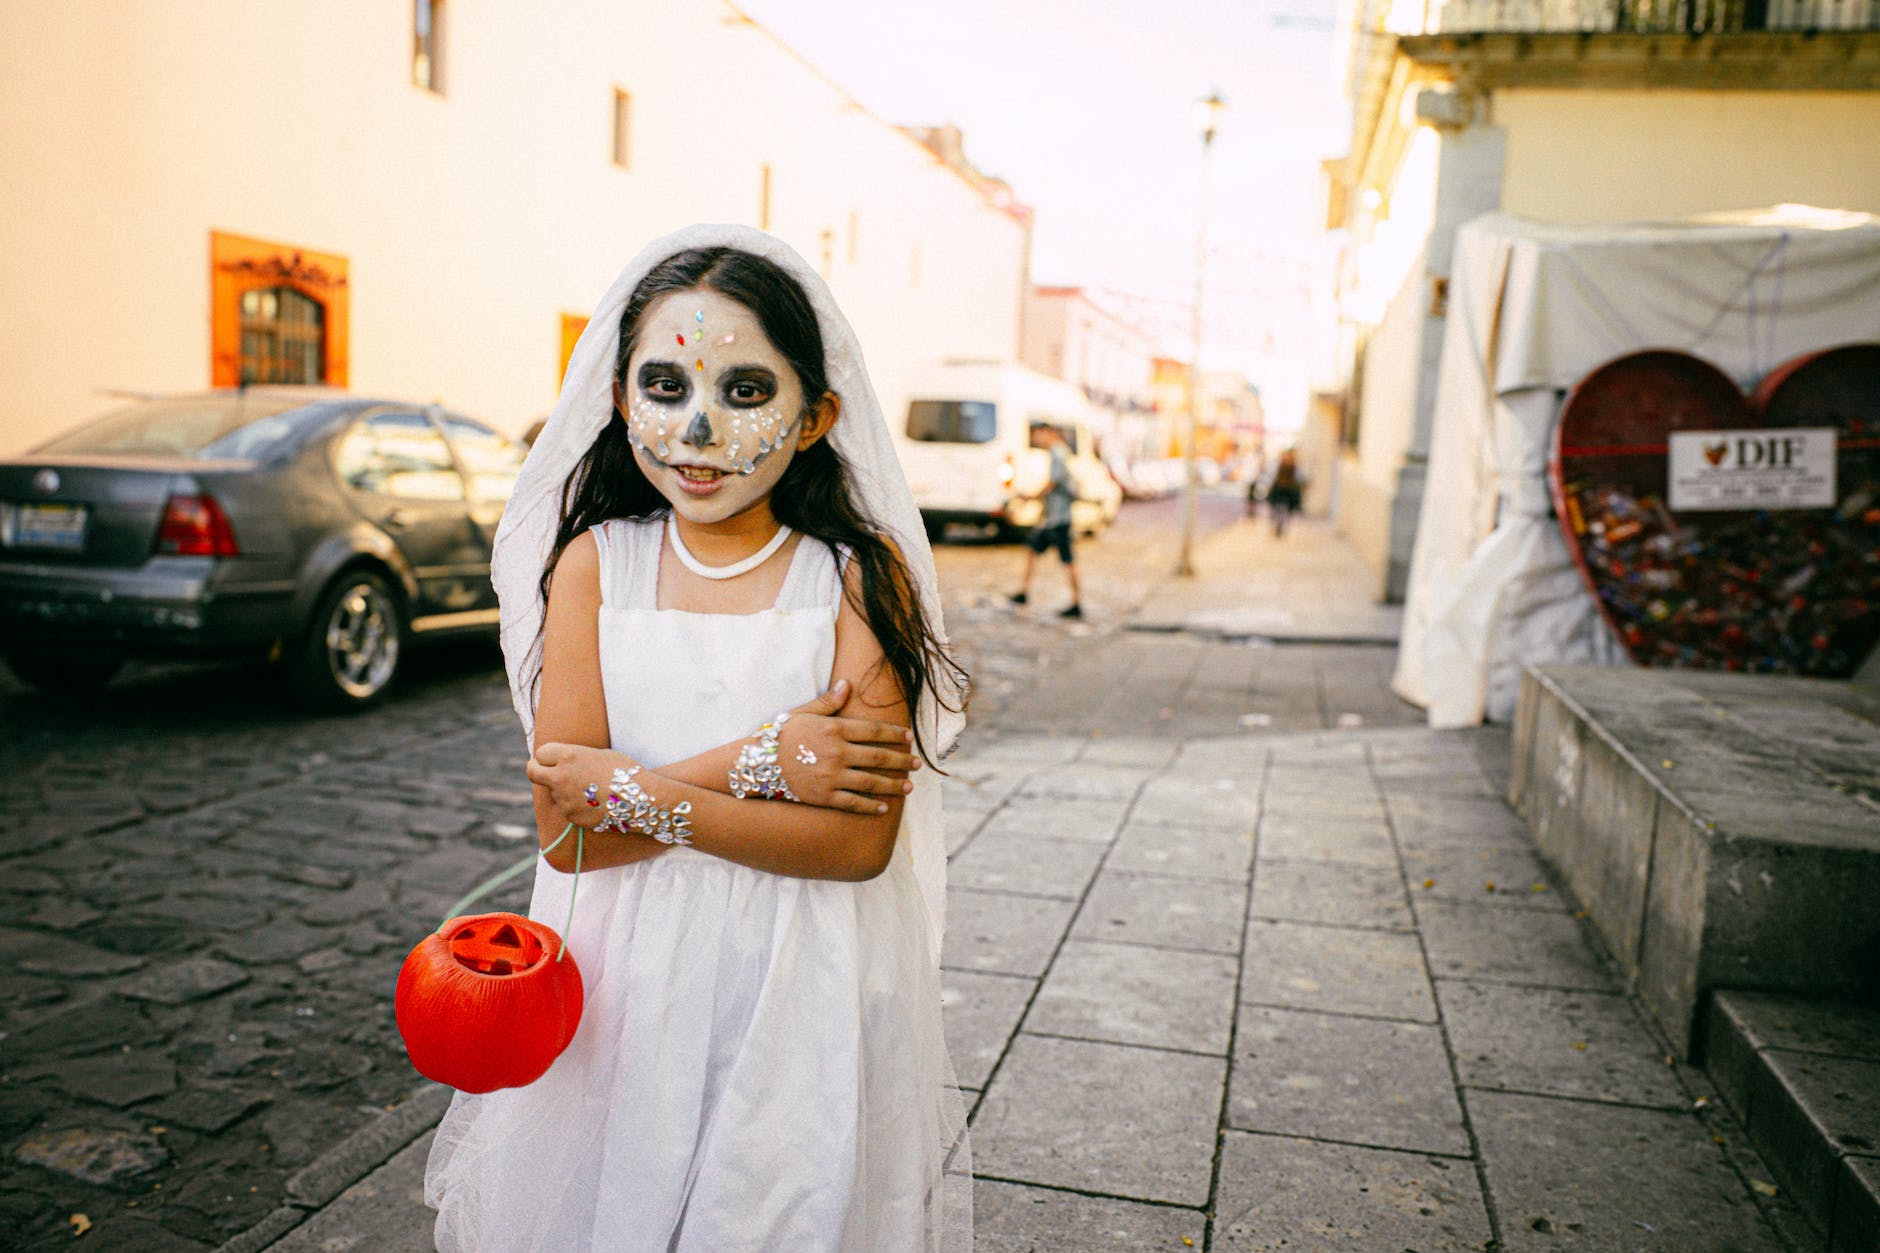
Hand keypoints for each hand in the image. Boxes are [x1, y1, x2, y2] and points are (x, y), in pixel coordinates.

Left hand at [527, 741, 636, 828]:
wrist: (641, 798)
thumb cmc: (625, 770)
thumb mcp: (598, 755)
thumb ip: (574, 758)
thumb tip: (559, 763)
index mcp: (567, 756)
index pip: (541, 753)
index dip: (547, 756)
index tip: (551, 759)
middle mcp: (560, 777)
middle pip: (532, 772)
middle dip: (536, 770)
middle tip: (543, 771)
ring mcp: (564, 799)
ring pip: (554, 792)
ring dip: (565, 790)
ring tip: (591, 790)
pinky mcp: (572, 816)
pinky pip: (568, 808)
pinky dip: (577, 806)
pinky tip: (596, 803)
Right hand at [779, 680, 919, 813]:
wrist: (756, 764)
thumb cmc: (779, 736)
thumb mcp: (803, 713)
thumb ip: (828, 701)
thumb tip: (848, 684)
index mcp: (834, 729)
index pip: (873, 730)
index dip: (894, 734)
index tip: (909, 737)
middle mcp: (836, 752)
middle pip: (878, 756)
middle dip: (901, 760)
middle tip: (917, 764)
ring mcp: (831, 776)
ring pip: (870, 782)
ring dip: (892, 785)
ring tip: (908, 786)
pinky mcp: (823, 796)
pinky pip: (852, 803)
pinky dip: (870, 807)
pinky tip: (883, 808)